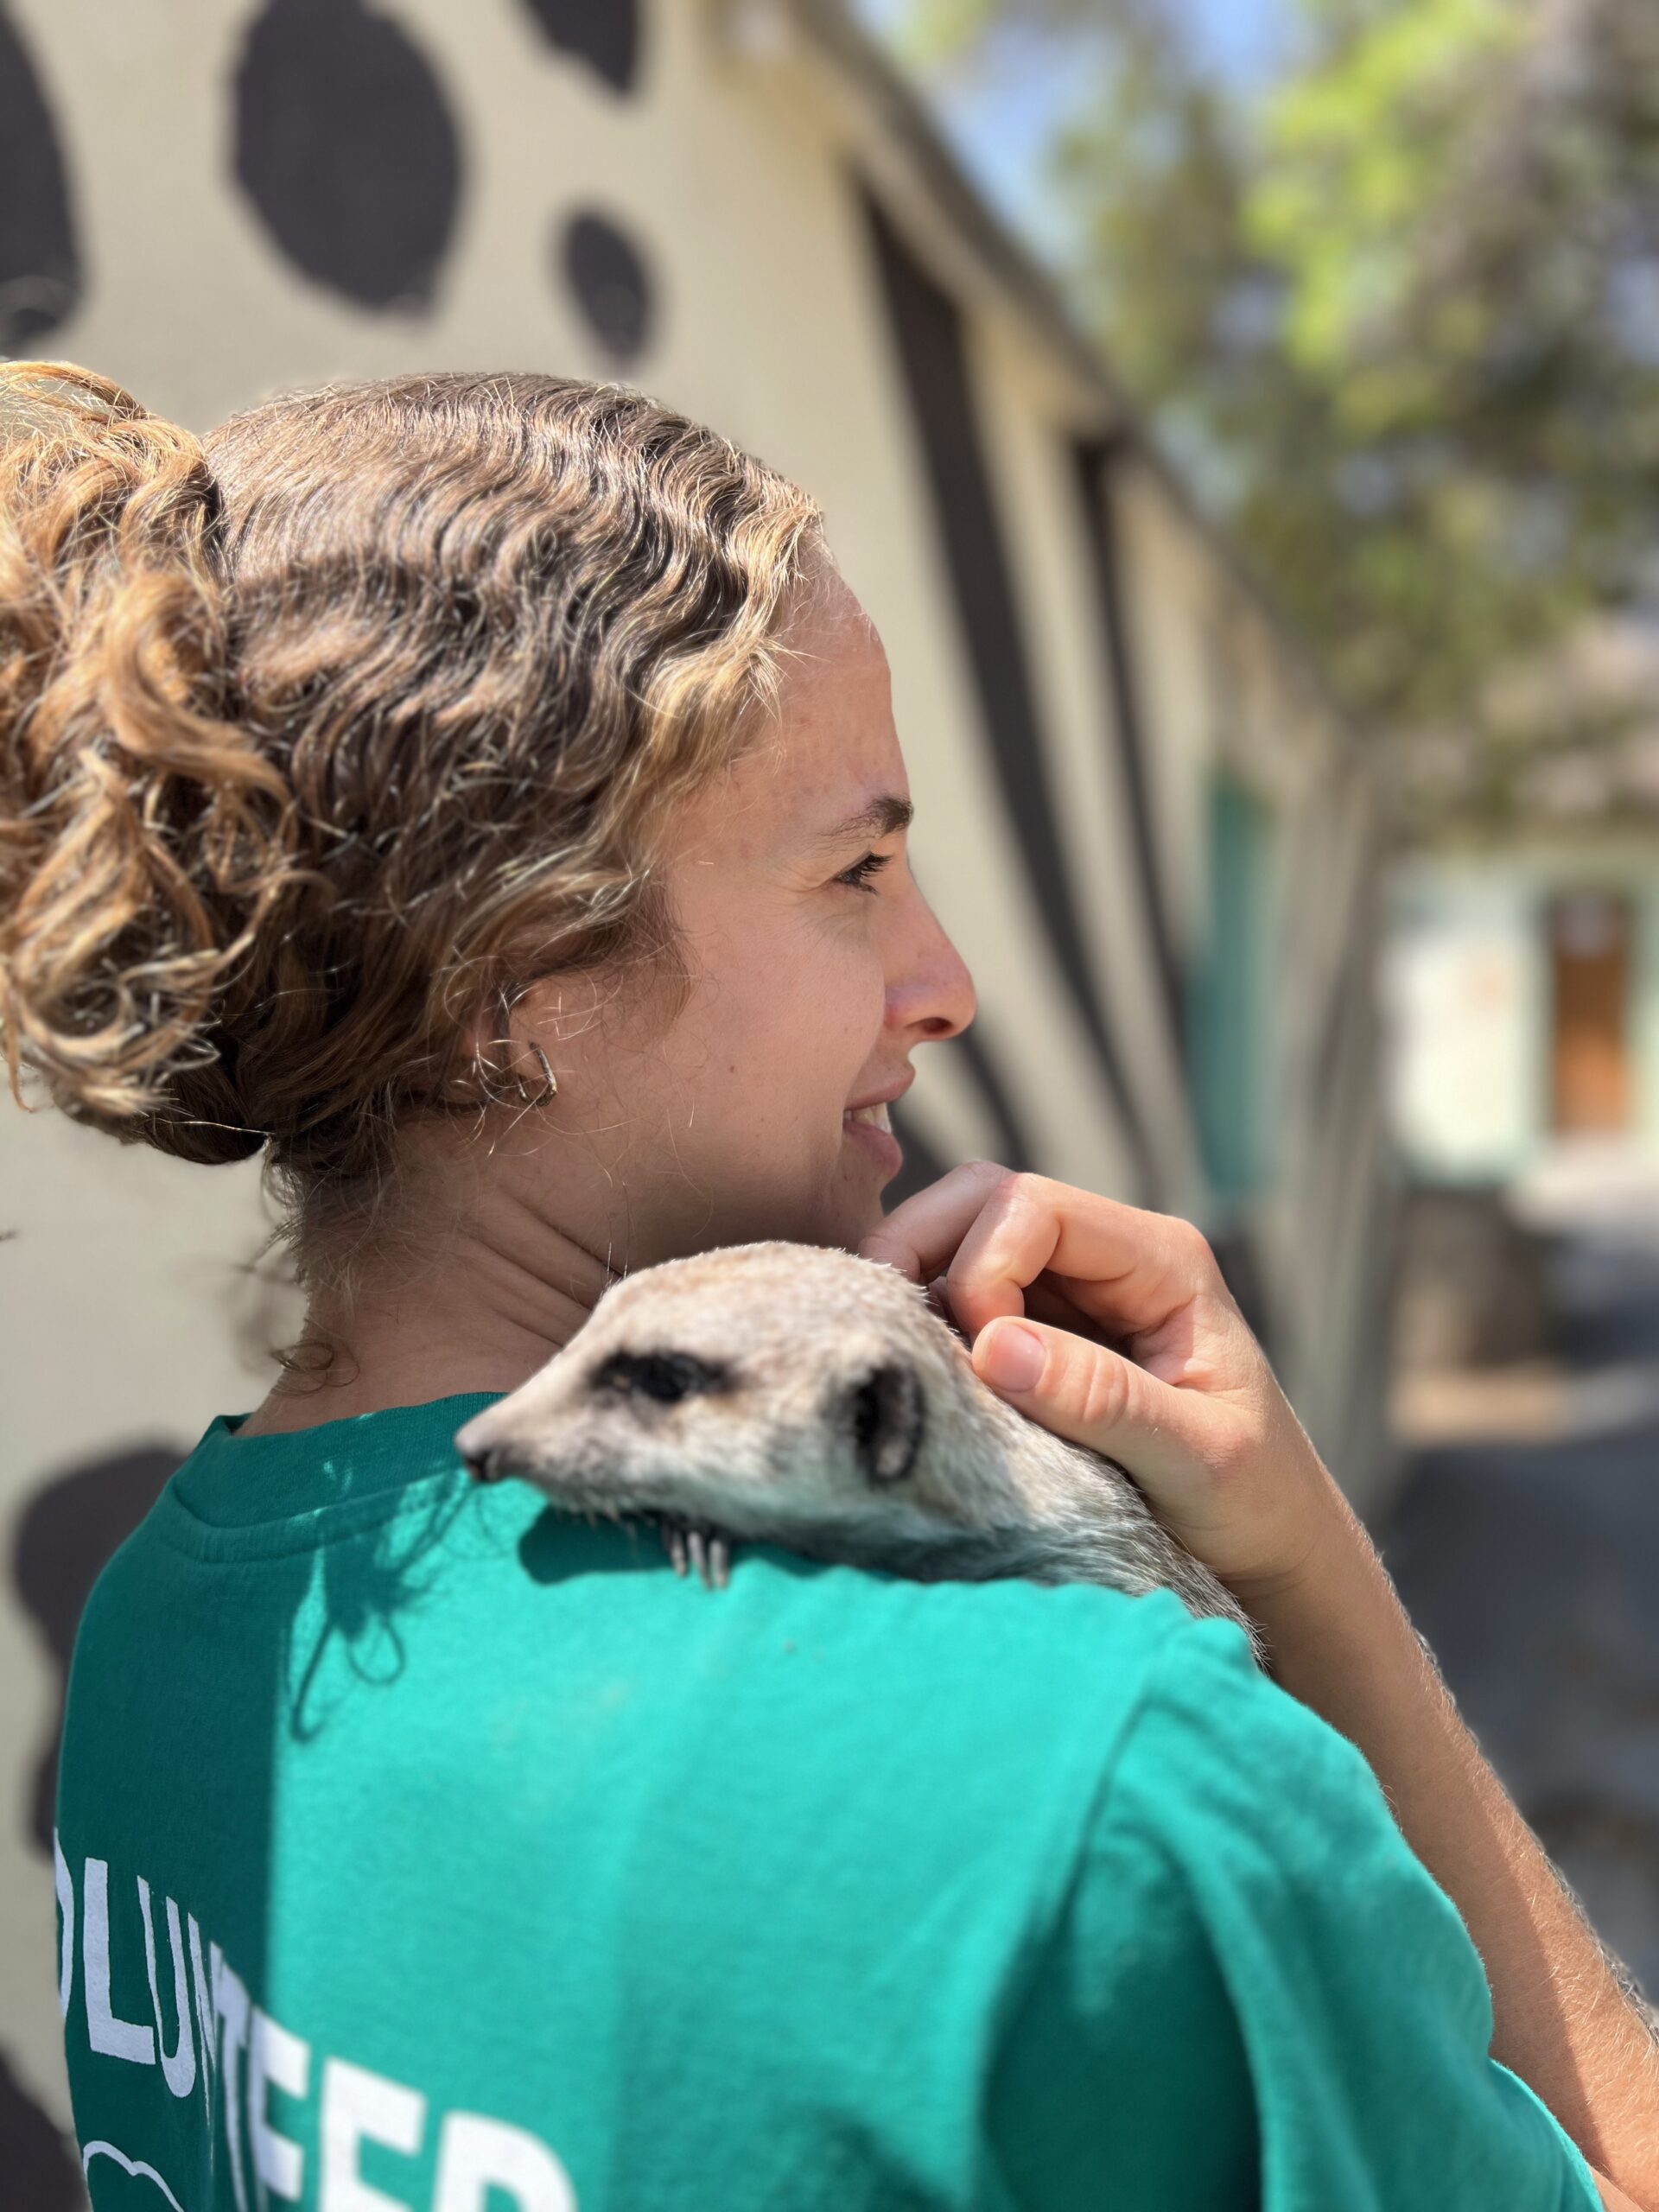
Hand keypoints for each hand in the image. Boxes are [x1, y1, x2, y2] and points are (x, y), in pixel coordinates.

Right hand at [858, 1162, 1353, 1598]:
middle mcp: (1111, 1258)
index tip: (986, 1362)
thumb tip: (994, 1346)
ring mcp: (1071, 1293)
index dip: (984, 1269)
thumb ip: (1102, 1399)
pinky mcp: (1039, 1336)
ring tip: (909, 1359)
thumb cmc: (1256, 1501)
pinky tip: (926, 1378)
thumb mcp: (1197, 1459)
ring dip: (918, 1287)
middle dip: (922, 1249)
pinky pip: (960, 1302)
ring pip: (959, 1241)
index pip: (1033, 1207)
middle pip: (984, 1199)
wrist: (1272, 1552)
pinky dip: (928, 1327)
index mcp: (1162, 1261)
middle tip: (895, 1328)